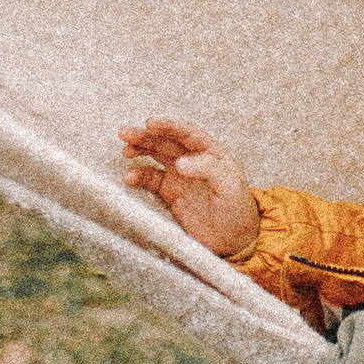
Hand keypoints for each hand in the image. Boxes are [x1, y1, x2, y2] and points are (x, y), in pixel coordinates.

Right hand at [119, 117, 260, 261]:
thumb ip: (208, 169)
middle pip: (166, 142)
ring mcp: (181, 176)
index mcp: (211, 153)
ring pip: (156, 156)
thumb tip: (180, 162)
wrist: (235, 240)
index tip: (150, 123)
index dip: (168, 126)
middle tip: (126, 134)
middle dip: (146, 136)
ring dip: (140, 150)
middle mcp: (194, 160)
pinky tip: (129, 178)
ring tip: (125, 151)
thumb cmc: (238, 209)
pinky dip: (139, 176)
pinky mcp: (171, 193)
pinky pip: (151, 180)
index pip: (187, 133)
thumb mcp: (229, 186)